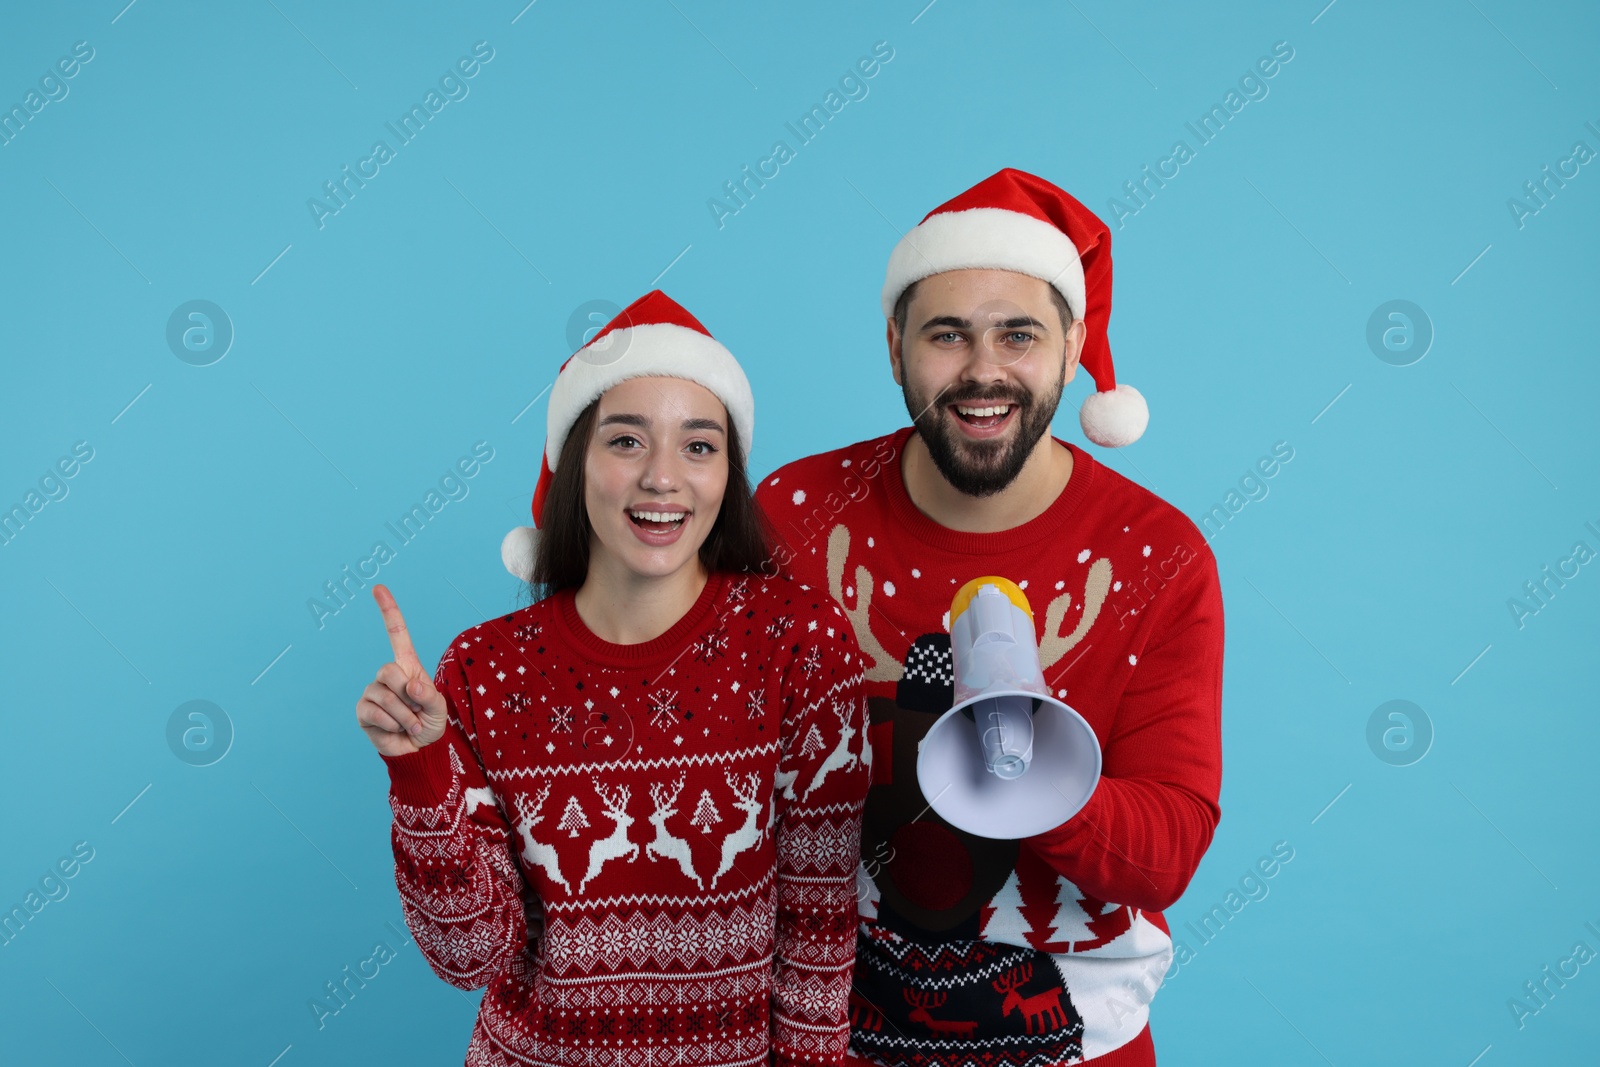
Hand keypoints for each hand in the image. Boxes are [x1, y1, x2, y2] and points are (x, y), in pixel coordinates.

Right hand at [355, 584, 449, 756]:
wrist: (418, 750)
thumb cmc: (430, 723)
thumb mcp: (439, 707)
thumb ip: (430, 695)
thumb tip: (411, 686)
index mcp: (407, 666)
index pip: (396, 634)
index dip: (388, 611)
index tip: (378, 588)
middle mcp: (386, 676)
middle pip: (388, 670)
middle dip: (407, 694)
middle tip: (416, 711)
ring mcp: (372, 692)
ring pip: (384, 696)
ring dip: (404, 716)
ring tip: (409, 725)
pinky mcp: (363, 712)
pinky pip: (375, 713)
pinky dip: (392, 725)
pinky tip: (396, 730)